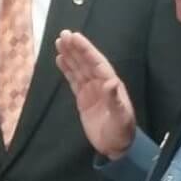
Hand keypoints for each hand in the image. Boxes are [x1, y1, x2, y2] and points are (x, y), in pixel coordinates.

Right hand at [55, 30, 135, 158]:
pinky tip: (60, 59)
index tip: (75, 37)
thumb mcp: (121, 118)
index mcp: (110, 84)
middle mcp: (101, 83)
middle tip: (63, 34)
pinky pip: (73, 80)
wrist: (116, 146)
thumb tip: (110, 82)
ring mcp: (91, 90)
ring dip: (70, 55)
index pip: (96, 63)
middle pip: (86, 62)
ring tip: (59, 42)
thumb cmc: (121, 132)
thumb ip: (115, 100)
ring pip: (79, 68)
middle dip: (75, 48)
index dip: (86, 50)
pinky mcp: (83, 98)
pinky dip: (67, 69)